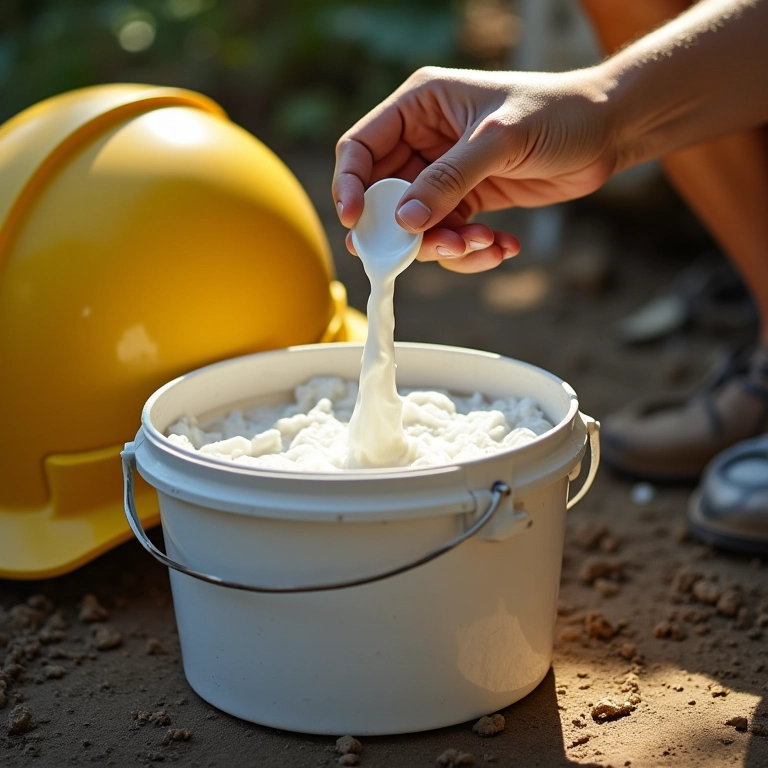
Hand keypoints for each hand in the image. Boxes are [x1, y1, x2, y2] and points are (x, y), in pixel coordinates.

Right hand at [333, 66, 617, 272]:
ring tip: (485, 244)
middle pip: (386, 198)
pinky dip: (472, 250)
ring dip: (446, 246)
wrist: (607, 132)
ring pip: (418, 225)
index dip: (350, 186)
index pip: (361, 148)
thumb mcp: (498, 141)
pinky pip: (451, 235)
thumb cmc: (557, 114)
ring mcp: (445, 174)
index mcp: (419, 107)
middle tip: (438, 247)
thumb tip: (404, 221)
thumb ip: (448, 180)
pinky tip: (504, 246)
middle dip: (408, 230)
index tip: (356, 223)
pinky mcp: (469, 199)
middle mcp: (425, 141)